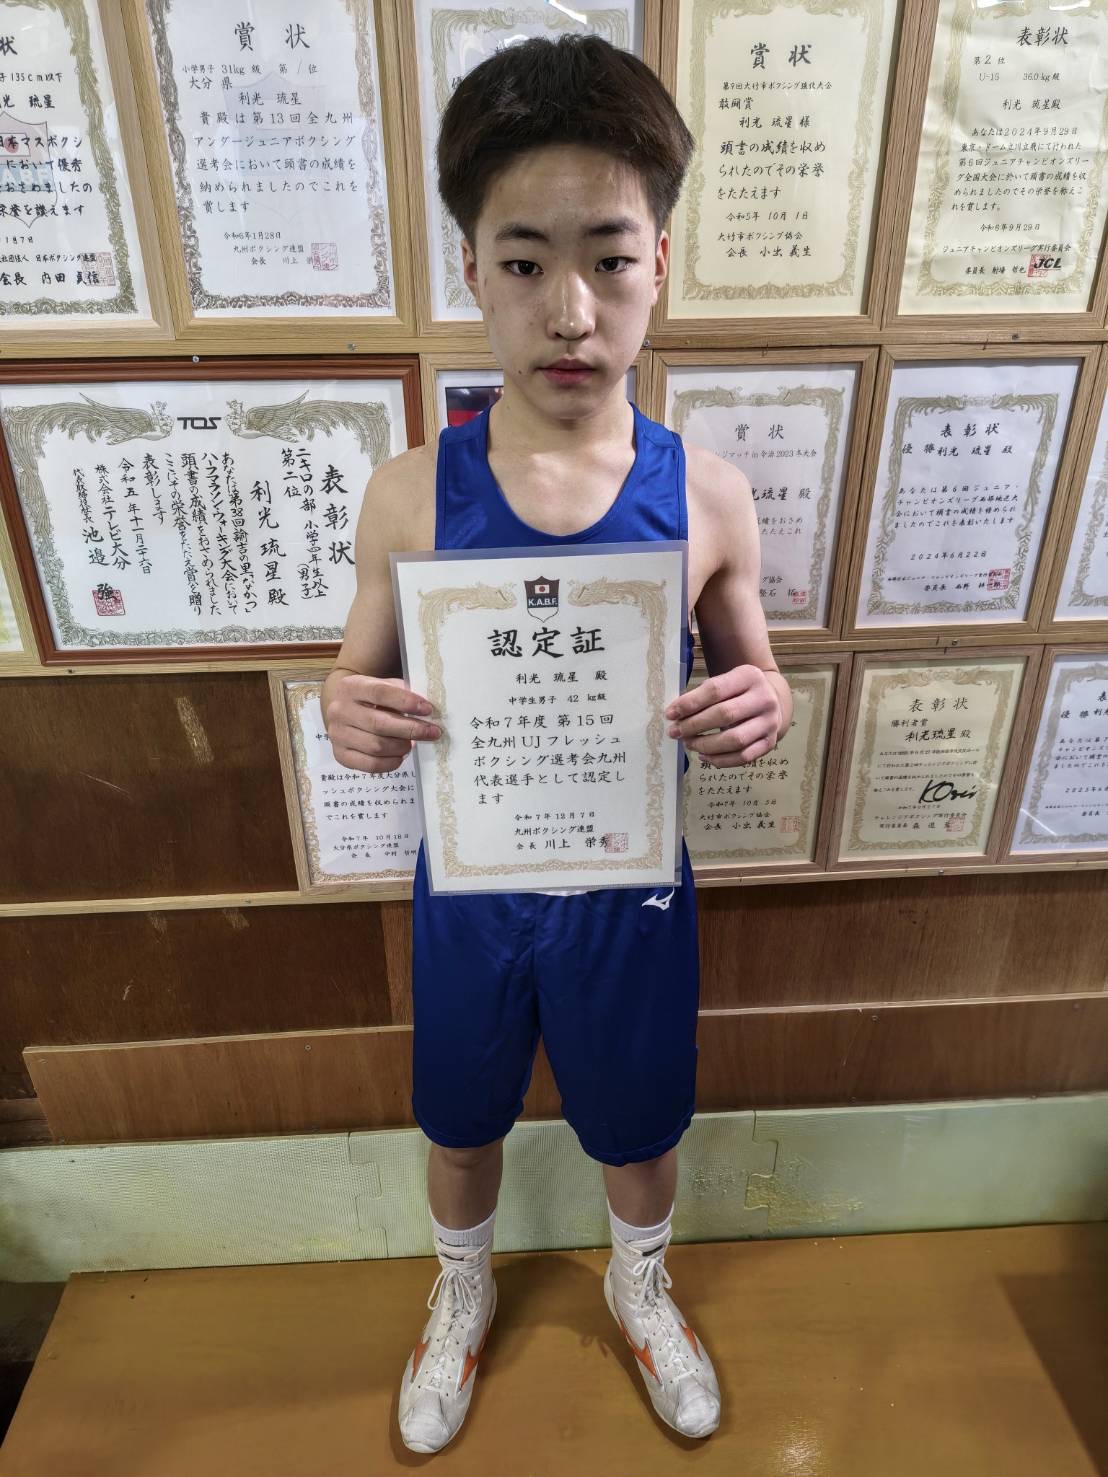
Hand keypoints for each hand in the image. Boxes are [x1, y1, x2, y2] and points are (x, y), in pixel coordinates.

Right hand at [325, 674, 440, 774]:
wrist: (342, 709)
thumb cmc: (370, 697)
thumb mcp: (383, 685)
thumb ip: (402, 692)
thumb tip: (427, 709)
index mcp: (351, 687)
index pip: (380, 693)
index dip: (406, 702)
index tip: (428, 709)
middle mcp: (339, 710)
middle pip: (379, 724)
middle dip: (411, 729)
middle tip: (432, 732)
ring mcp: (337, 734)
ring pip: (376, 746)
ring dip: (402, 747)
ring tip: (413, 743)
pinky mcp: (340, 755)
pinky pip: (371, 765)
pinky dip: (391, 762)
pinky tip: (401, 755)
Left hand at [665, 665, 780, 767]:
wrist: (772, 700)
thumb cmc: (739, 691)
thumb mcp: (726, 682)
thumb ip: (704, 694)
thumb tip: (675, 714)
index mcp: (749, 676)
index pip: (715, 690)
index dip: (690, 703)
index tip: (670, 714)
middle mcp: (764, 698)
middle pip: (724, 714)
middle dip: (694, 725)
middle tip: (675, 732)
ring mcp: (770, 722)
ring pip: (735, 740)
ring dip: (706, 745)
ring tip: (688, 743)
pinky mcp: (770, 742)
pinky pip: (743, 757)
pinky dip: (720, 760)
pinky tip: (704, 756)